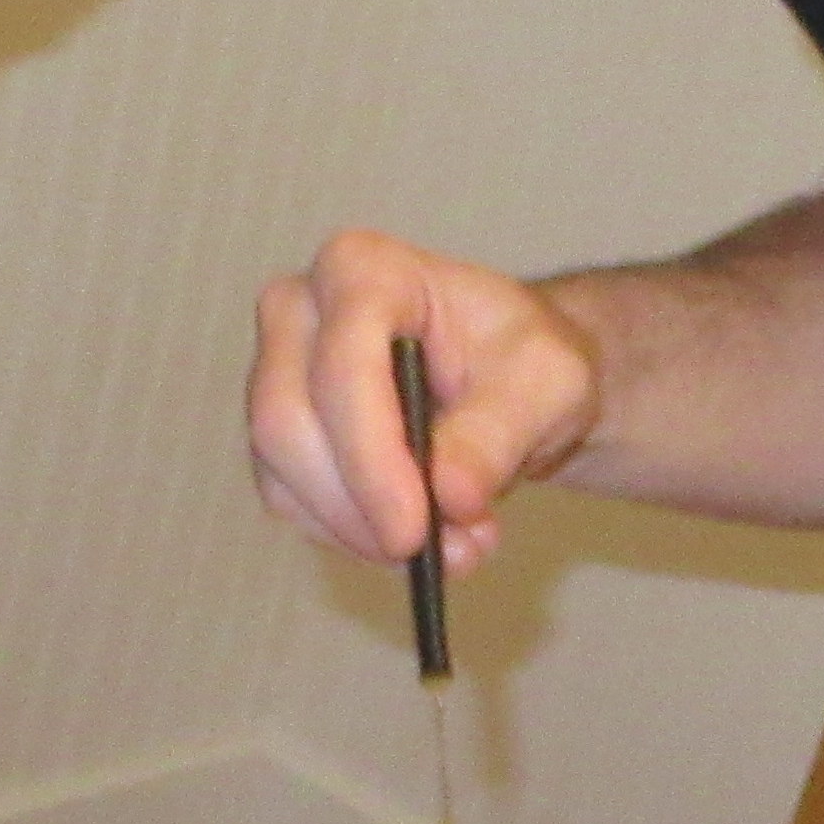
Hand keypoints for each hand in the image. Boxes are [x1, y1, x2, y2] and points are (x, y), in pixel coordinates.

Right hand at [244, 229, 600, 580]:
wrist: (512, 381)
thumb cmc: (524, 360)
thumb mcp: (547, 383)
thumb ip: (500, 432)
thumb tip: (449, 495)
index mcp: (361, 268)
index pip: (342, 362)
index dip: (372, 454)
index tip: (415, 529)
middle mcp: (300, 310)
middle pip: (287, 420)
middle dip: (360, 505)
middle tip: (435, 554)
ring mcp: (276, 372)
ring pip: (283, 472)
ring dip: (363, 530)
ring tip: (456, 546)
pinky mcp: (280, 436)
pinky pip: (291, 502)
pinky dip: (353, 536)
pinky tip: (419, 540)